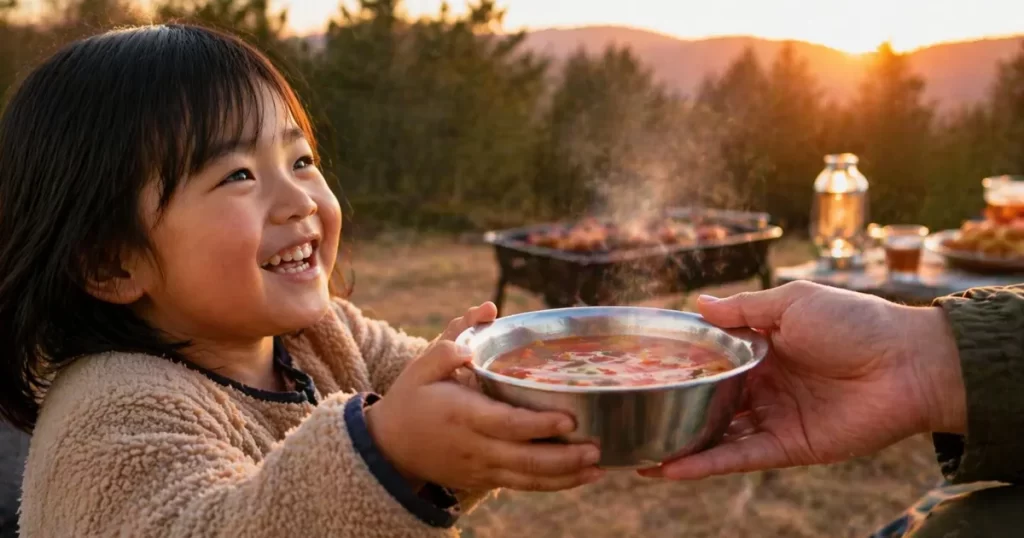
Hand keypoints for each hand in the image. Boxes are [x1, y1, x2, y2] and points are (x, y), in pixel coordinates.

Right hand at [366, 303, 602, 491]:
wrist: (390, 448)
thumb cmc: (412, 399)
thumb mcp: (423, 363)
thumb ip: (456, 335)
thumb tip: (488, 310)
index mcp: (462, 415)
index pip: (505, 424)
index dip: (538, 425)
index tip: (568, 419)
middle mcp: (475, 446)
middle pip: (524, 459)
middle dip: (563, 458)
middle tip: (596, 448)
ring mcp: (481, 468)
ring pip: (527, 478)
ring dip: (565, 476)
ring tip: (598, 468)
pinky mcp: (485, 479)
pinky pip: (522, 485)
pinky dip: (553, 485)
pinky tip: (581, 477)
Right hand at [641, 281, 963, 480]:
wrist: (908, 363)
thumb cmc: (855, 321)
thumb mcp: (792, 303)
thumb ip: (743, 309)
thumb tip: (698, 303)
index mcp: (764, 347)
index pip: (712, 358)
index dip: (681, 363)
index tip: (642, 366)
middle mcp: (764, 384)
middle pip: (709, 399)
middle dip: (674, 406)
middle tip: (631, 412)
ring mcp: (774, 417)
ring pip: (717, 433)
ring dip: (681, 443)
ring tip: (638, 448)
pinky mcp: (788, 447)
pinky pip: (739, 456)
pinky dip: (705, 464)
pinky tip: (670, 468)